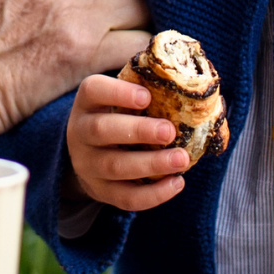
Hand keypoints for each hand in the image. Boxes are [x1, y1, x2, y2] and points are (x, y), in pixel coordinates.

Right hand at [66, 74, 188, 210]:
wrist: (89, 154)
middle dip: (138, 131)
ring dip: (151, 164)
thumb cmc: (118, 116)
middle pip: (101, 130)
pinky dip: (153, 194)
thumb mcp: (121, 98)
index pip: (93, 90)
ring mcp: (88, 165)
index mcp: (87, 102)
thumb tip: (193, 75)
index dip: (118, 93)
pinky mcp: (101, 191)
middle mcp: (80, 132)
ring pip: (115, 167)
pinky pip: (125, 197)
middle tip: (170, 131)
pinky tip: (177, 182)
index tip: (147, 96)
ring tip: (182, 159)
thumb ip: (148, 86)